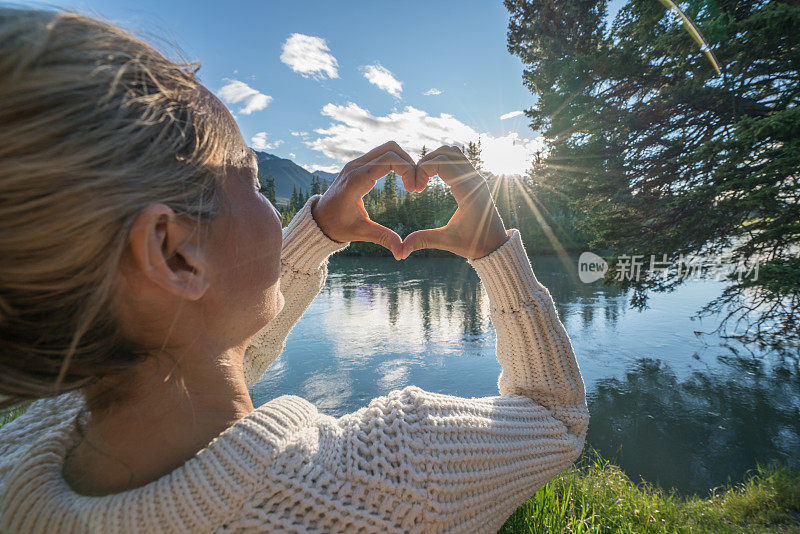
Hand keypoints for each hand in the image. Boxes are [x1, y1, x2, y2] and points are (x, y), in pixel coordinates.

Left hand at [311, 141, 416, 259]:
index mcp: (356, 180)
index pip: (388, 160)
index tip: (414, 190)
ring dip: (403, 160)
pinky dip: (396, 161)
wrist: (319, 219)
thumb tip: (402, 253)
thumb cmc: (337, 226)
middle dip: (409, 163)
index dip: (407, 170)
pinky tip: (401, 179)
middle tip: (416, 185)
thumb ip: (383, 238)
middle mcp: (356, 166)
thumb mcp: (361, 232)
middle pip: (391, 148)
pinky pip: (382, 154)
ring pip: (387, 148)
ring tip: (411, 182)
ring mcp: (356, 163)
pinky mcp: (358, 164)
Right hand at [400, 145, 509, 260]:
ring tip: (423, 178)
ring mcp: (476, 176)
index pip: (441, 163)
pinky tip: (433, 178)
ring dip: (434, 159)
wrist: (496, 244)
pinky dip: (443, 161)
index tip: (415, 189)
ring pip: (452, 152)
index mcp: (468, 191)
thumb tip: (400, 250)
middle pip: (445, 152)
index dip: (422, 169)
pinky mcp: (475, 178)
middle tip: (416, 182)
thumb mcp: (447, 242)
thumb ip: (423, 240)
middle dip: (425, 162)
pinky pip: (458, 158)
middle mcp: (474, 179)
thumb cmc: (474, 244)